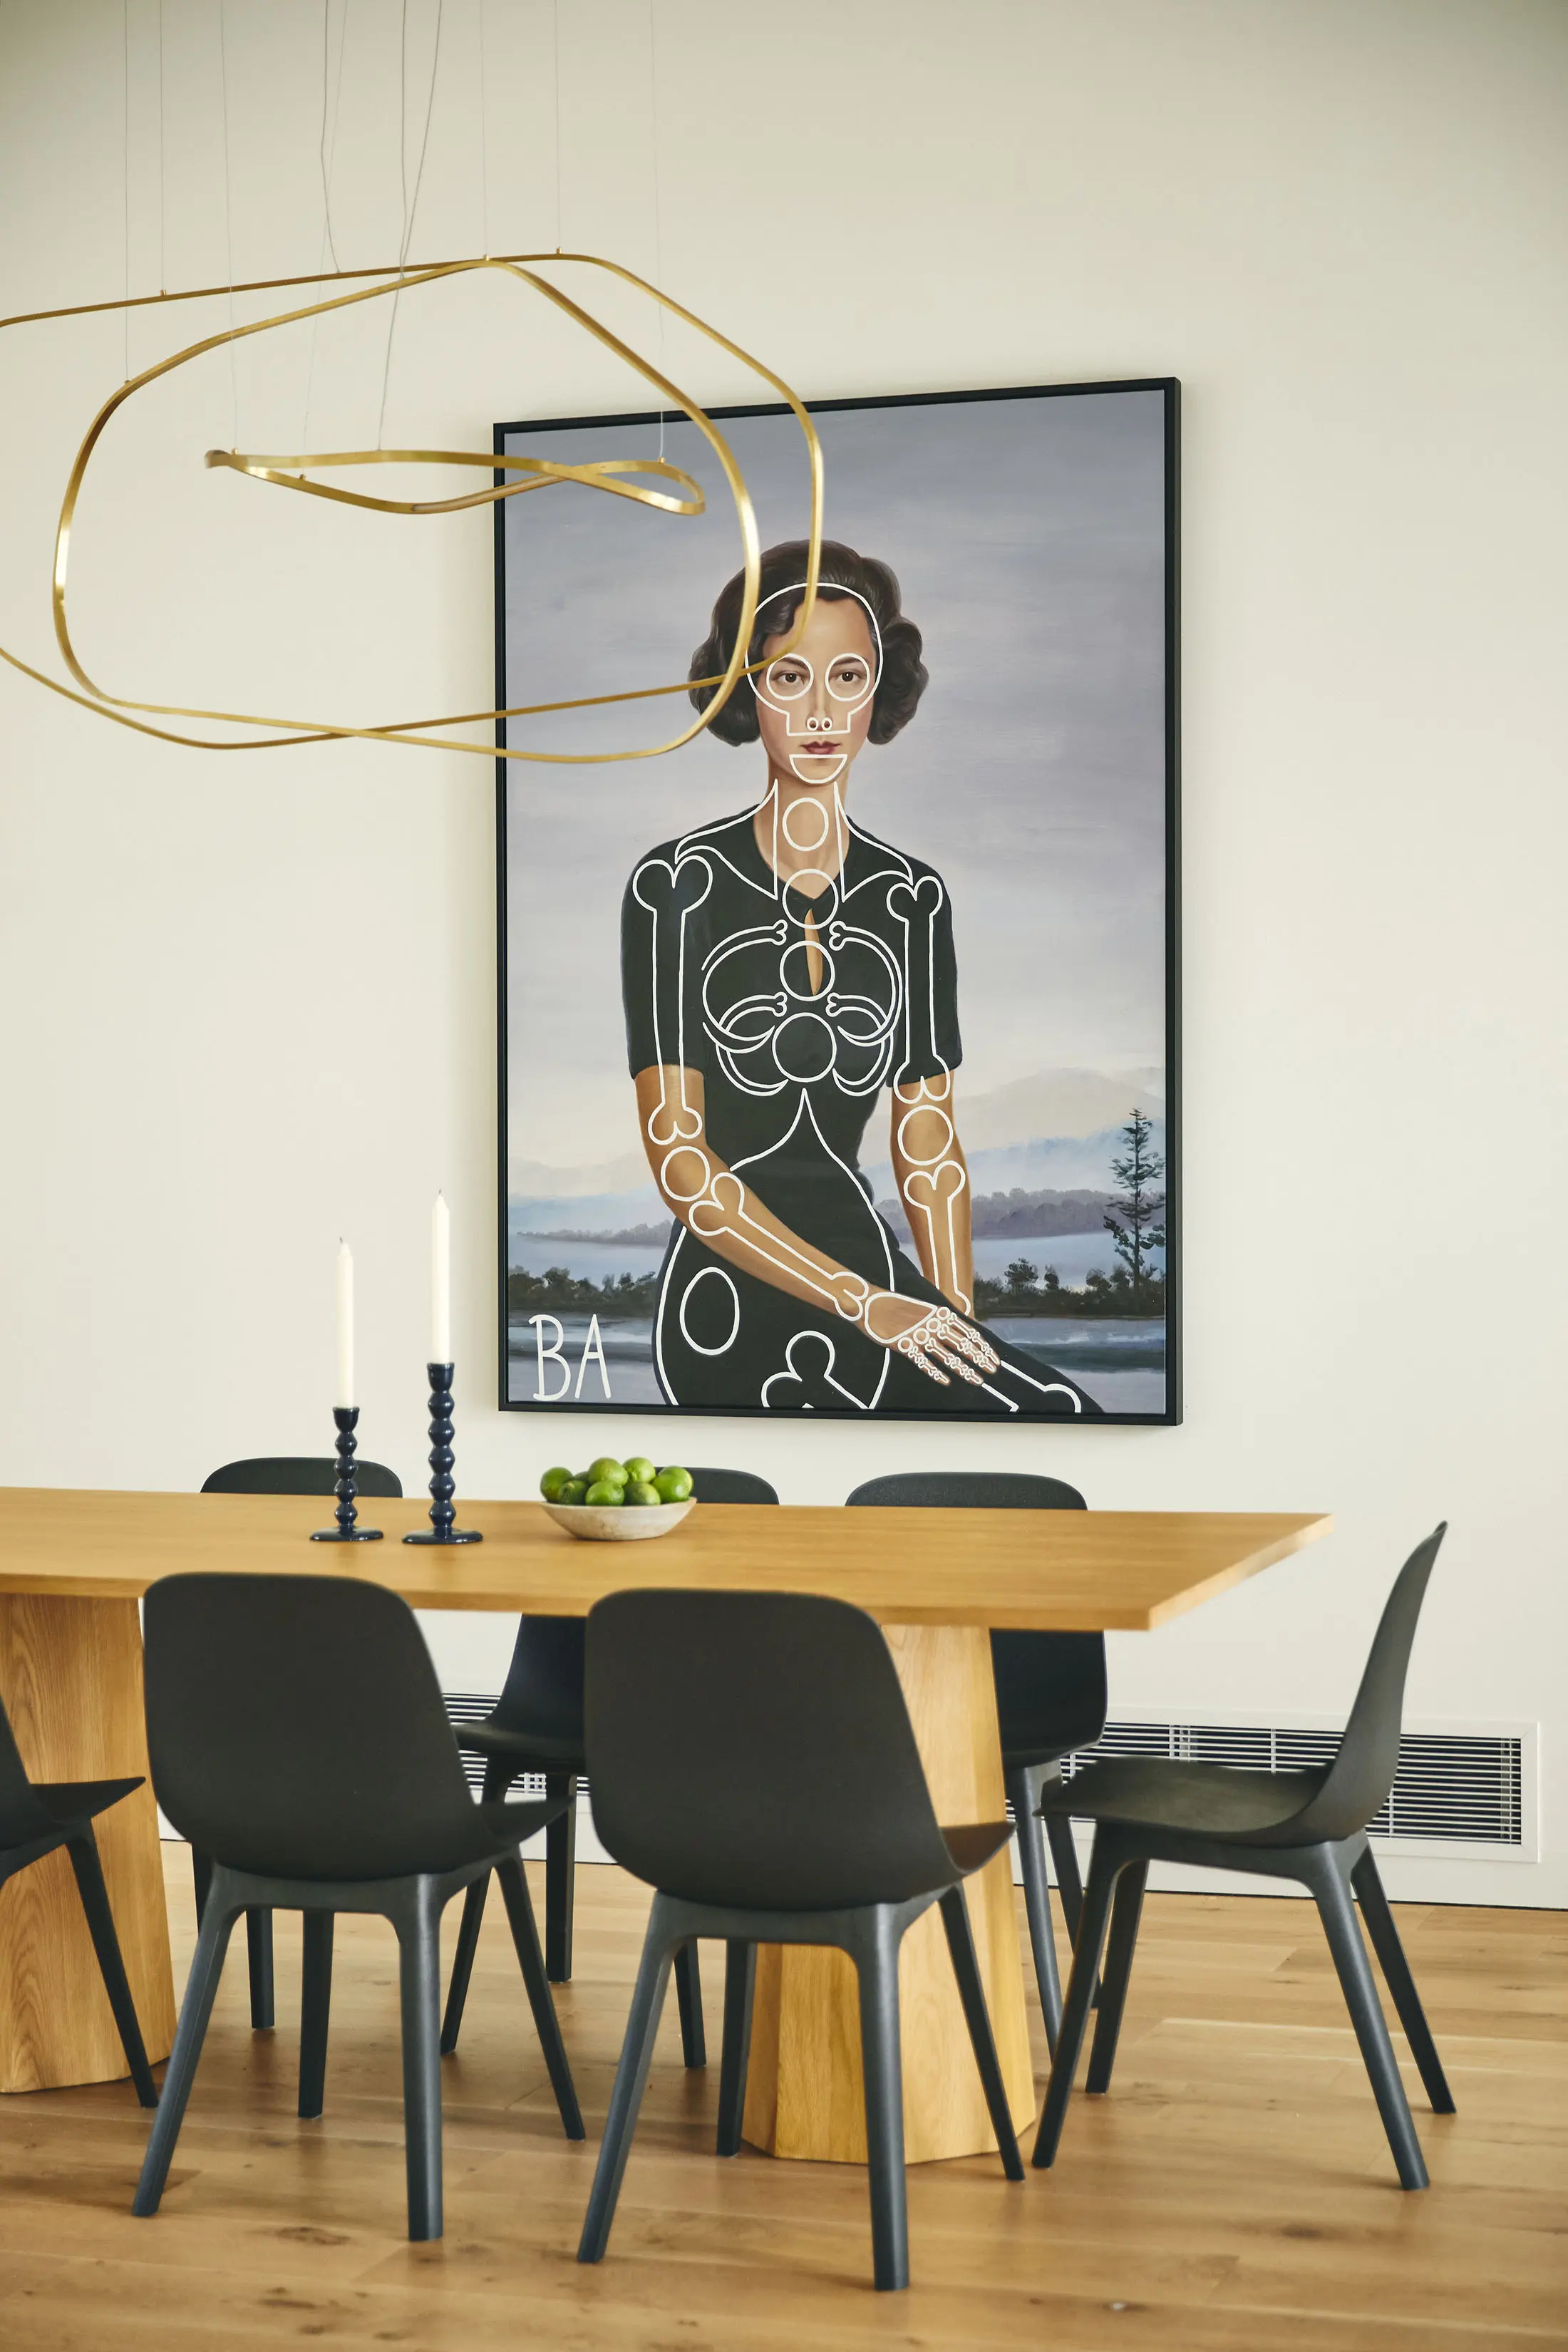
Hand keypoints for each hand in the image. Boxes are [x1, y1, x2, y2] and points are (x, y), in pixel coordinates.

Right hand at [861, 1295, 1000, 1386]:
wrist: (871, 1303)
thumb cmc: (899, 1307)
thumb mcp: (925, 1310)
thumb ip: (941, 1321)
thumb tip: (960, 1333)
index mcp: (940, 1314)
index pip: (969, 1333)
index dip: (984, 1347)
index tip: (994, 1359)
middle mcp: (933, 1325)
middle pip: (963, 1345)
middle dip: (980, 1359)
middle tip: (993, 1371)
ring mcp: (919, 1336)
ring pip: (947, 1356)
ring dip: (964, 1369)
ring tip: (978, 1380)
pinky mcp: (904, 1346)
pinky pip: (923, 1362)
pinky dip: (935, 1372)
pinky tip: (947, 1382)